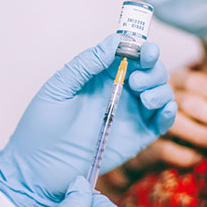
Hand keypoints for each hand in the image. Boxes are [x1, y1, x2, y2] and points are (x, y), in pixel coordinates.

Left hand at [0, 34, 176, 206]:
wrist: (37, 166)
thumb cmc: (41, 124)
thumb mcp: (60, 87)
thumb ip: (86, 64)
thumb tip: (114, 40)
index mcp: (100, 75)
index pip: (129, 54)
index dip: (141, 48)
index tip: (145, 50)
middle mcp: (119, 91)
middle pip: (151, 71)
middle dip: (153, 69)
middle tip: (136, 80)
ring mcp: (129, 114)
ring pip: (160, 93)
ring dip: (160, 90)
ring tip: (142, 98)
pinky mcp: (136, 137)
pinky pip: (161, 122)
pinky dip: (169, 113)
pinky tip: (164, 109)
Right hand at [98, 69, 206, 199]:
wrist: (134, 150)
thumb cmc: (168, 122)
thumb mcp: (183, 105)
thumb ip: (203, 100)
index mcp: (167, 81)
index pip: (192, 81)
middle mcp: (152, 97)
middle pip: (185, 100)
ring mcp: (142, 122)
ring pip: (173, 123)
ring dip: (200, 133)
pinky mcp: (139, 146)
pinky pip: (164, 150)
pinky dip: (185, 155)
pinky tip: (198, 158)